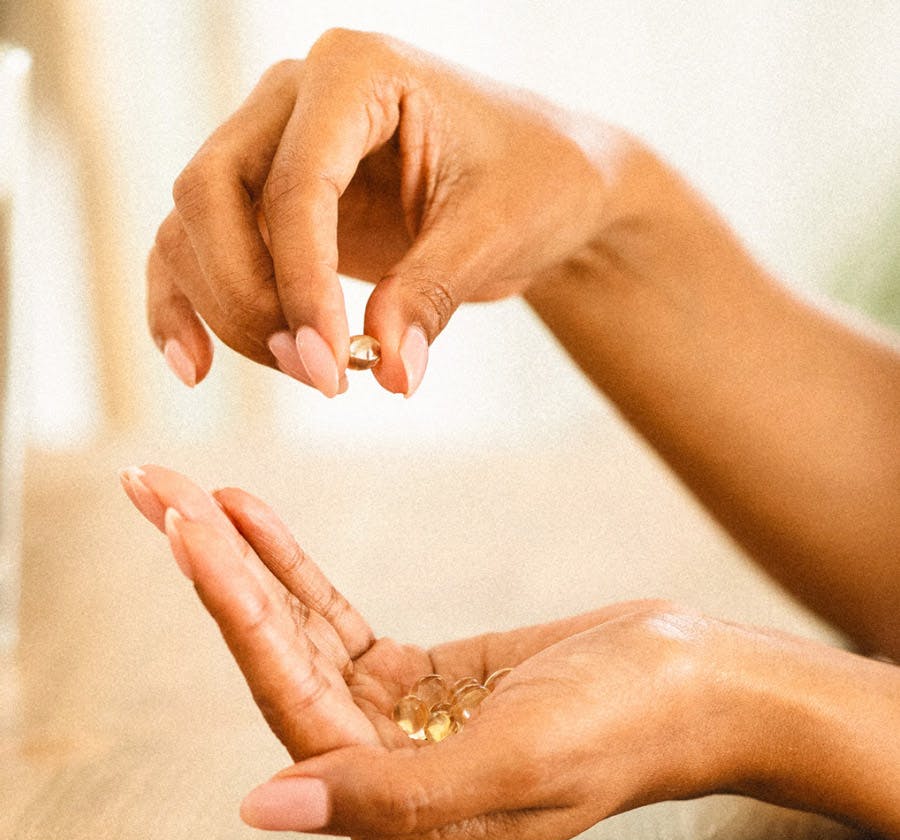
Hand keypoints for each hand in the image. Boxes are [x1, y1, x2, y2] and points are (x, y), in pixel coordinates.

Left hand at [120, 464, 899, 839]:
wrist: (693, 684)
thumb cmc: (624, 725)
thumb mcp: (517, 761)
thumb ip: (390, 797)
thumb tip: (264, 808)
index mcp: (393, 811)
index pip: (285, 695)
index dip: (230, 607)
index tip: (182, 526)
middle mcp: (377, 772)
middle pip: (270, 655)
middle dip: (210, 568)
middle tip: (154, 488)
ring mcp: (393, 721)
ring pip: (294, 630)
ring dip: (241, 558)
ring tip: (191, 489)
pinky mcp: (416, 676)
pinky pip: (334, 614)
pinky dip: (293, 565)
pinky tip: (254, 518)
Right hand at [148, 29, 629, 395]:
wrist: (544, 182)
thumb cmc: (534, 181)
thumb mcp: (496, 232)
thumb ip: (432, 295)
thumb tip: (390, 374)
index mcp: (357, 72)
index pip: (296, 184)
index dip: (302, 285)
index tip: (330, 366)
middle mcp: (294, 97)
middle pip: (210, 194)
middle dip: (251, 299)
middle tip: (318, 374)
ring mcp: (271, 146)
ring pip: (194, 227)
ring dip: (232, 313)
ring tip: (309, 373)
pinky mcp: (268, 202)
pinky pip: (197, 248)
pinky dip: (188, 306)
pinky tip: (194, 367)